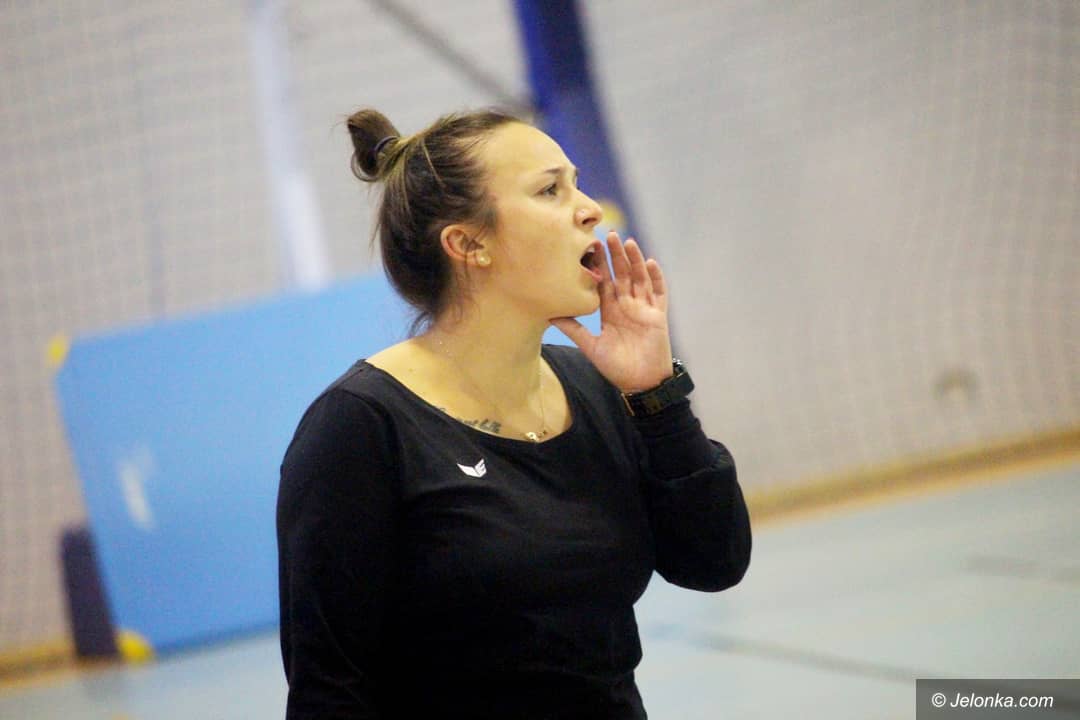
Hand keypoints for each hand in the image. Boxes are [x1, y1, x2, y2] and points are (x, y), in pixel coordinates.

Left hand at [551, 230, 673, 392]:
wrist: (641, 383)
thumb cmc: (616, 367)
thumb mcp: (590, 346)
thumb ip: (573, 329)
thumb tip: (549, 315)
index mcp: (610, 310)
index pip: (604, 282)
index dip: (598, 265)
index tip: (590, 247)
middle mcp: (627, 305)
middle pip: (622, 274)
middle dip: (615, 255)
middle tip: (607, 234)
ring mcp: (644, 308)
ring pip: (639, 278)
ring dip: (634, 260)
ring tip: (627, 242)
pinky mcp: (658, 314)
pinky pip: (659, 292)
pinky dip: (655, 277)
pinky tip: (649, 262)